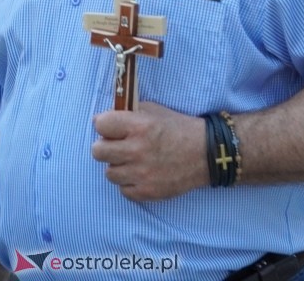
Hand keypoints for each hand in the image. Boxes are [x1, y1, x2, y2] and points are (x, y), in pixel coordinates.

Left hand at [91, 102, 206, 200]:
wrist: (205, 154)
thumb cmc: (177, 128)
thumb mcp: (154, 111)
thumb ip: (127, 113)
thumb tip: (100, 120)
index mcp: (139, 126)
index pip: (100, 124)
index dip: (104, 124)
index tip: (110, 127)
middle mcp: (137, 150)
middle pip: (97, 151)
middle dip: (105, 146)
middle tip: (118, 145)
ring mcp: (141, 174)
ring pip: (109, 173)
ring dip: (118, 166)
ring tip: (133, 161)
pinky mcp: (147, 192)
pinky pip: (123, 190)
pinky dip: (130, 183)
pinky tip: (141, 174)